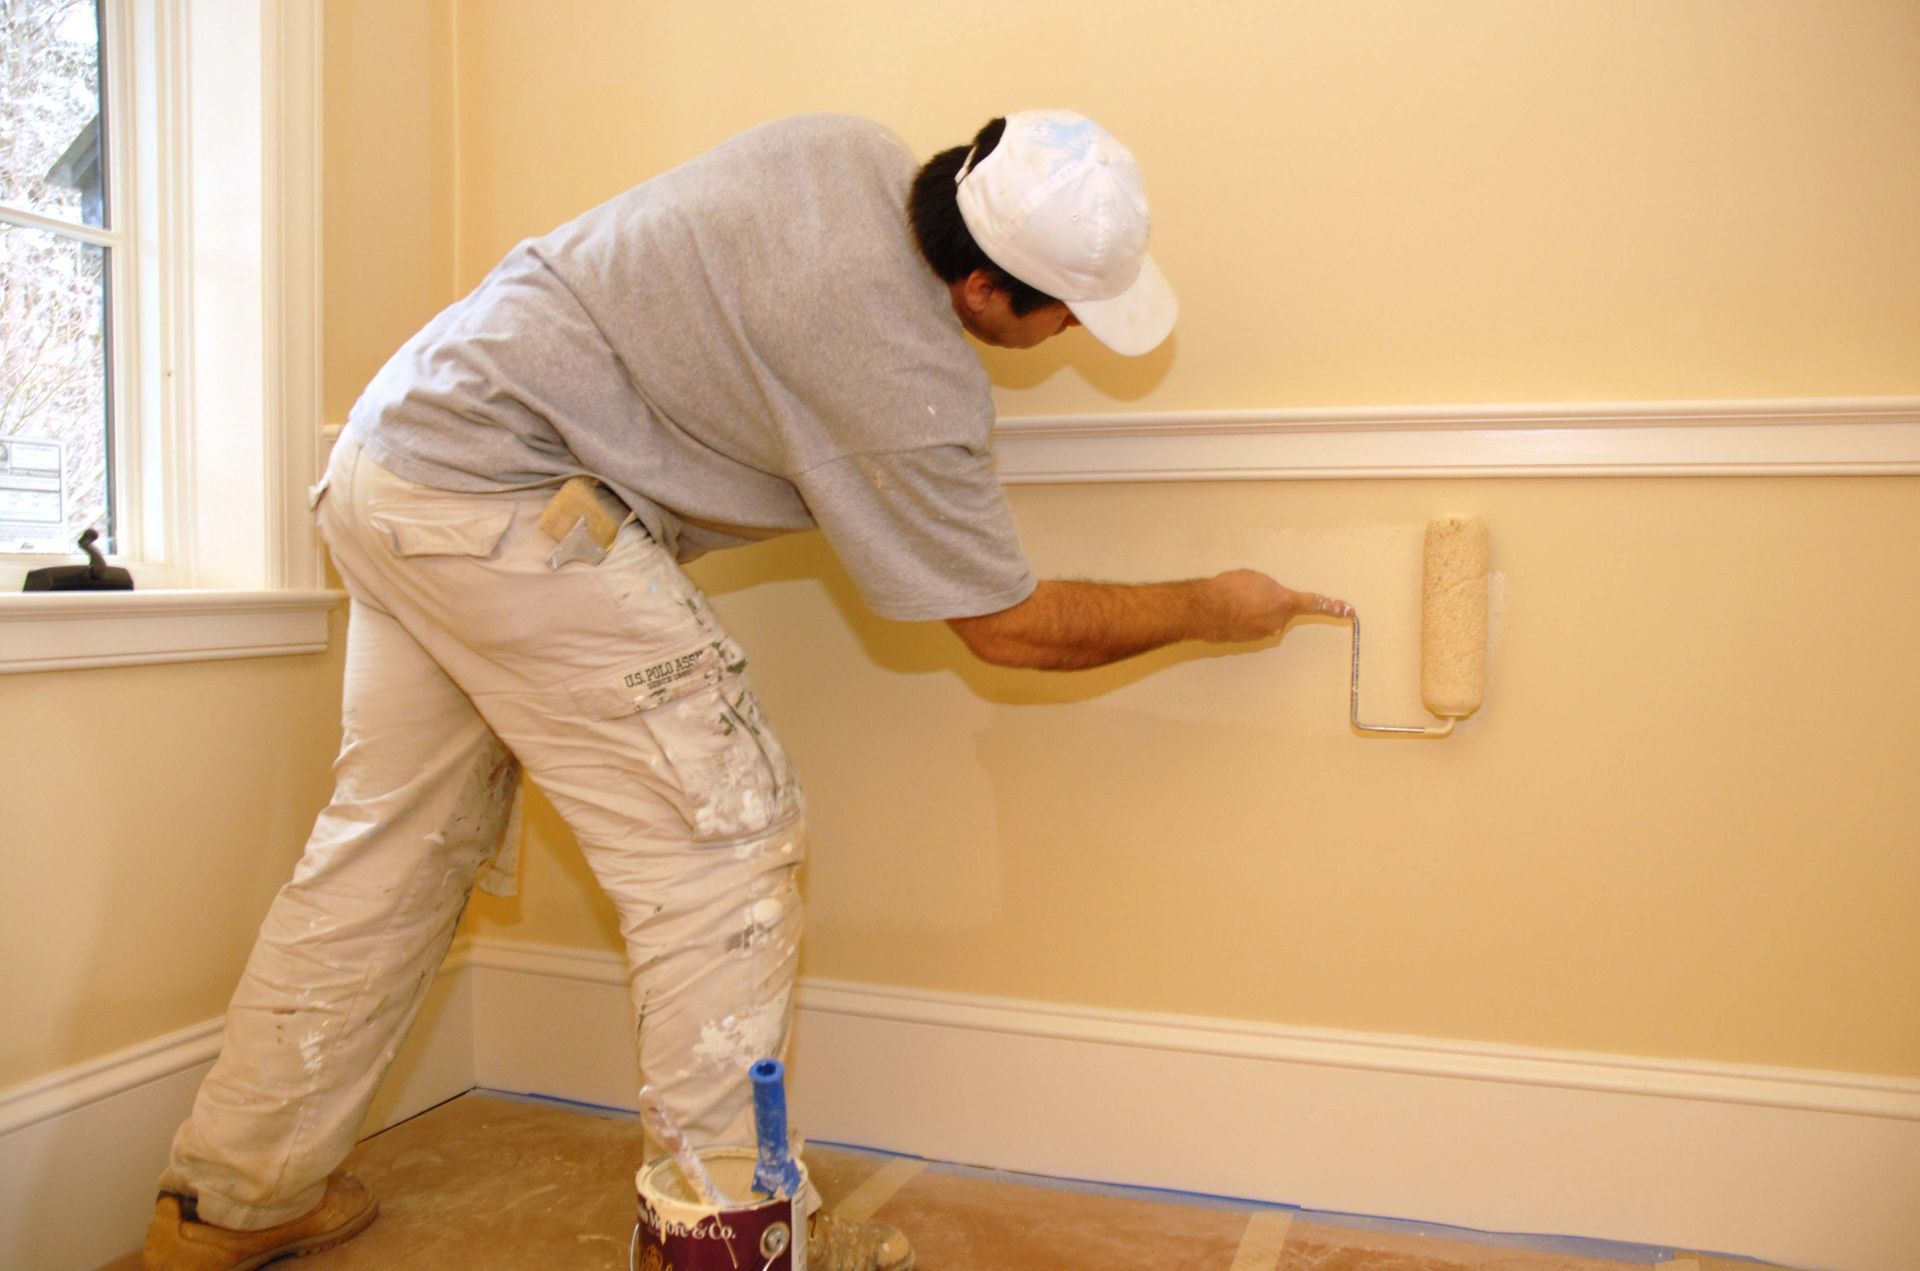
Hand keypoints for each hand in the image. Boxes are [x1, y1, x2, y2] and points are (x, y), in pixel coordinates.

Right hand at [1204, 569, 1353, 642]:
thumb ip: (1271, 589)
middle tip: (1248, 591)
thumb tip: (1268, 598)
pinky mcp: (1246, 641)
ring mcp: (1262, 634)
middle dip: (1267, 602)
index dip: (1333, 607)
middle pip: (1279, 611)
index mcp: (1286, 603)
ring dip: (1251, 609)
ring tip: (1232, 599)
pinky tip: (1226, 610)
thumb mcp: (1257, 578)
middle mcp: (1278, 623)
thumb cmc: (1232, 588)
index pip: (1314, 604)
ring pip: (1262, 618)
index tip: (1350, 612)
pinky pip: (1248, 625)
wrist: (1206, 609)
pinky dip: (1240, 618)